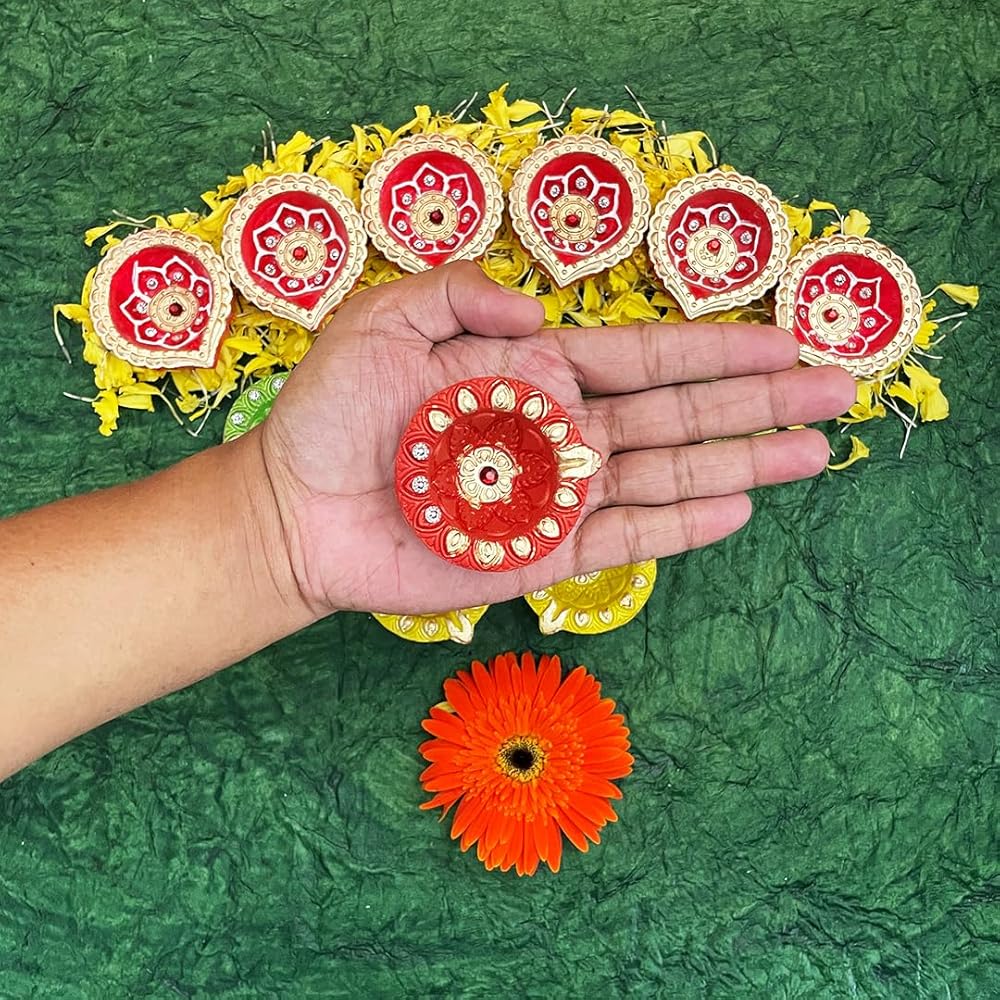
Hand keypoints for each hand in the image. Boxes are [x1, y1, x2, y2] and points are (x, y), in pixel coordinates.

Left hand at [259, 261, 855, 615]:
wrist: (296, 511)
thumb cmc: (331, 413)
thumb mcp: (383, 321)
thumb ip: (460, 293)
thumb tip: (543, 308)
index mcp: (532, 371)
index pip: (644, 356)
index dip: (717, 347)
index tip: (785, 339)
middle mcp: (561, 430)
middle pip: (679, 412)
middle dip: (759, 402)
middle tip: (837, 392)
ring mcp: (558, 496)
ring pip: (668, 474)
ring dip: (742, 461)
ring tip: (814, 452)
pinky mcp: (542, 555)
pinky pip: (625, 540)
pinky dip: (680, 525)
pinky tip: (735, 506)